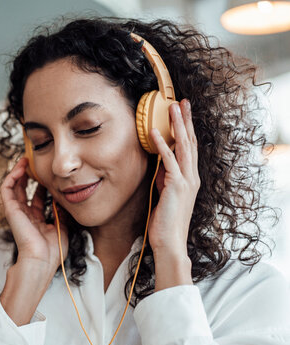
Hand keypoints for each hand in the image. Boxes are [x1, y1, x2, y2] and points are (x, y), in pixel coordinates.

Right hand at [0, 157, 68, 270]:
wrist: (41, 260)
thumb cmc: (53, 250)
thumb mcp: (63, 227)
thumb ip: (62, 212)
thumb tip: (64, 197)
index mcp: (37, 221)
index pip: (38, 198)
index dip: (43, 185)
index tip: (50, 174)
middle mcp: (25, 215)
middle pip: (24, 190)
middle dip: (29, 176)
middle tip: (36, 162)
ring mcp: (17, 212)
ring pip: (13, 187)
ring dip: (19, 172)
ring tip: (26, 159)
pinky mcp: (10, 209)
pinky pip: (7, 188)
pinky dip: (12, 176)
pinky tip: (22, 167)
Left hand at [147, 99, 199, 263]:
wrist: (170, 242)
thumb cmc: (166, 222)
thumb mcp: (166, 195)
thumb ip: (165, 179)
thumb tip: (160, 167)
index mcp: (190, 178)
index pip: (189, 148)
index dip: (186, 129)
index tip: (182, 112)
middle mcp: (192, 176)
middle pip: (190, 142)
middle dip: (185, 120)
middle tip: (181, 101)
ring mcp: (186, 181)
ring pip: (183, 146)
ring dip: (177, 125)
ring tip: (171, 107)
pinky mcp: (176, 186)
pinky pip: (168, 160)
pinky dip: (161, 145)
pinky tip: (153, 132)